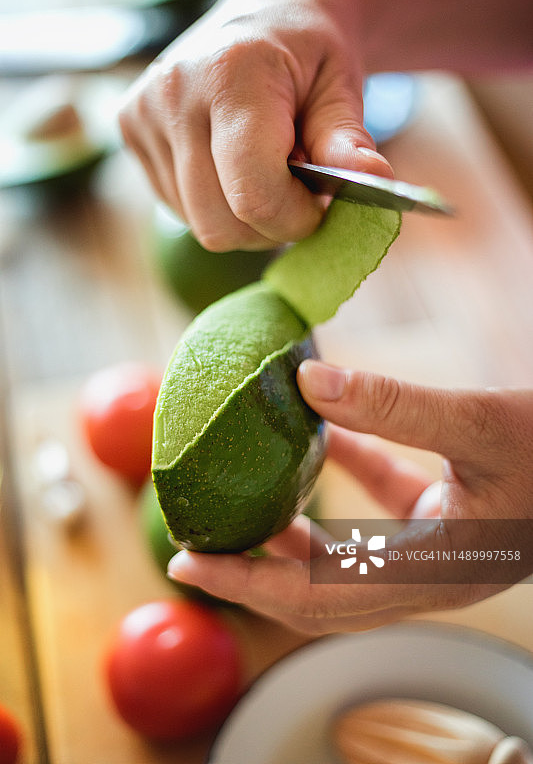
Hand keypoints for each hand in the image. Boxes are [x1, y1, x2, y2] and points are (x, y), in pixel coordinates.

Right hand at [118, 0, 390, 251]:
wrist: (268, 15)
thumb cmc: (310, 53)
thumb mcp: (341, 87)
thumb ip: (347, 140)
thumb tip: (373, 180)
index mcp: (231, 74)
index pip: (253, 194)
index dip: (294, 219)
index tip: (320, 206)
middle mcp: (173, 93)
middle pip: (219, 224)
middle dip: (268, 225)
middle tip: (297, 194)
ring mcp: (142, 113)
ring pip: (198, 225)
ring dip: (242, 218)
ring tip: (263, 171)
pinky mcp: (129, 130)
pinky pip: (179, 209)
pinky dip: (215, 204)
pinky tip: (231, 166)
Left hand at [168, 361, 532, 634]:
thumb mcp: (481, 423)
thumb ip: (396, 405)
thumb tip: (307, 379)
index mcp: (432, 569)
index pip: (317, 598)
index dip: (249, 585)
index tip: (190, 563)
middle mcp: (427, 571)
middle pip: (319, 592)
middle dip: (255, 571)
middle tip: (195, 543)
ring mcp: (435, 548)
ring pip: (344, 556)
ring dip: (293, 533)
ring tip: (241, 502)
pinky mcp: (445, 518)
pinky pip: (381, 507)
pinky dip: (347, 474)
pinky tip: (322, 434)